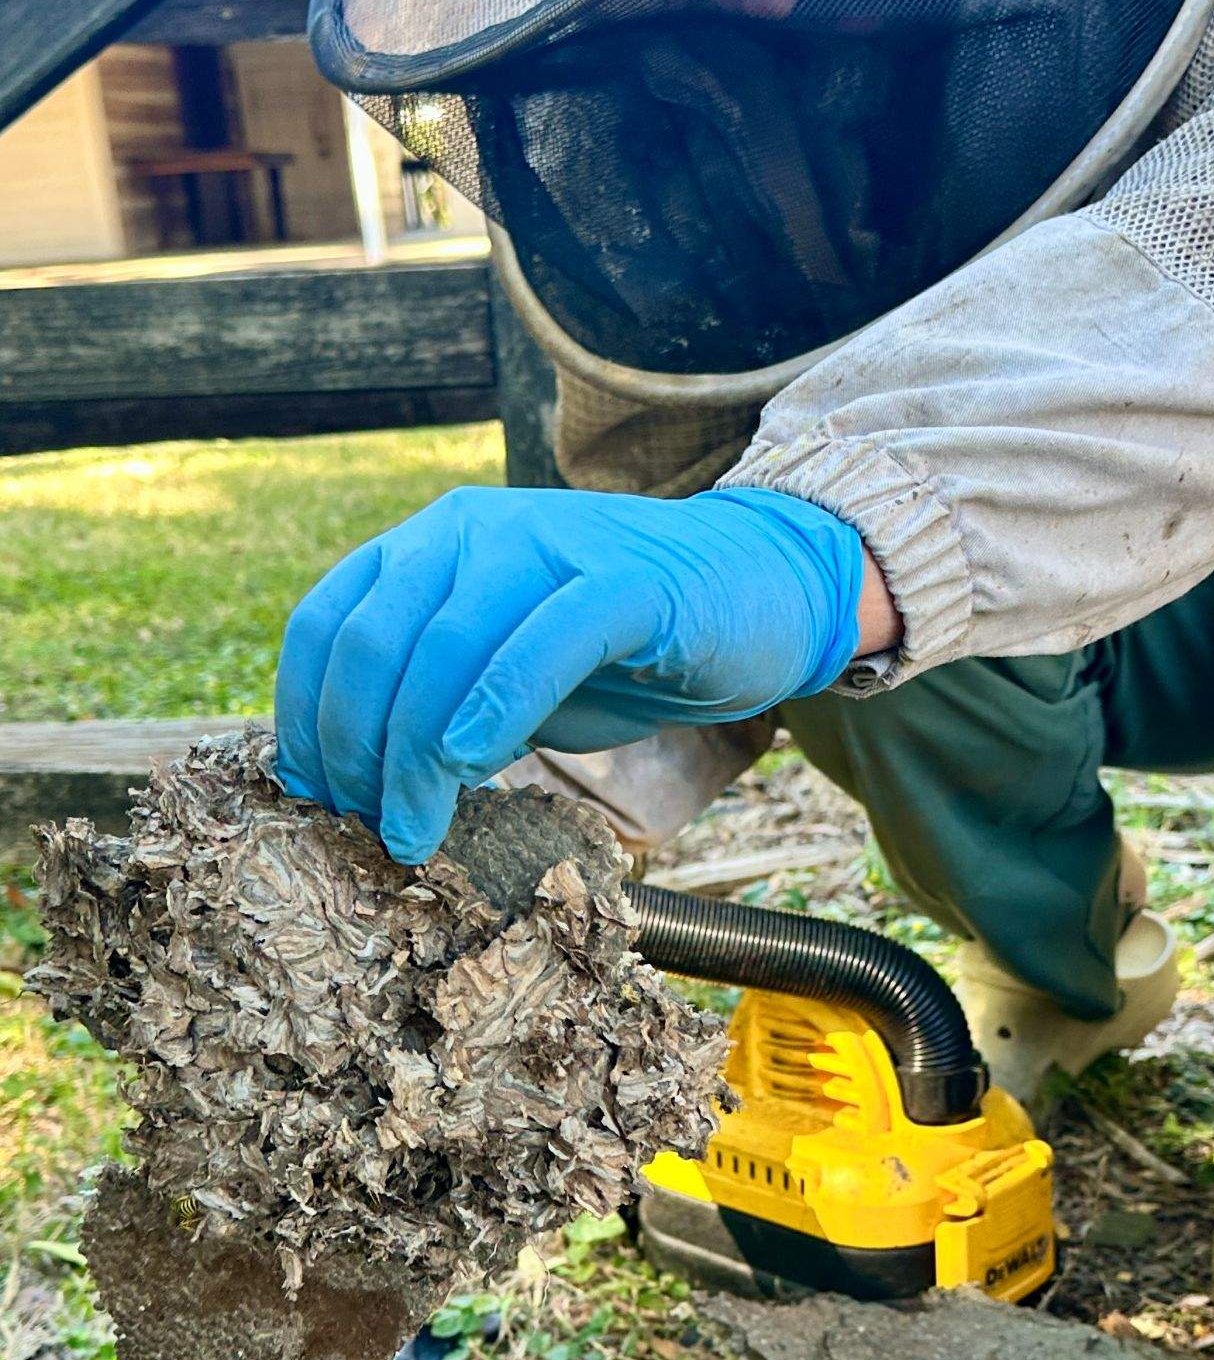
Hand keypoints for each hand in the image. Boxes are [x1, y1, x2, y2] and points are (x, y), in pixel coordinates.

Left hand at [275, 483, 865, 863]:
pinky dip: (497, 705)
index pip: (328, 625)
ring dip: (415, 754)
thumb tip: (357, 784)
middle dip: (358, 752)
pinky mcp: (627, 581)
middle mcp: (473, 530)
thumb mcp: (508, 675)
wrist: (759, 590)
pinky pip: (543, 640)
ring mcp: (548, 545)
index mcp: (430, 545)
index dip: (307, 720)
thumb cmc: (626, 644)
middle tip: (375, 829)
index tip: (320, 800)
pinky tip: (474, 767)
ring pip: (444, 648)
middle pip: (374, 645)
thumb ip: (438, 704)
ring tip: (415, 830)